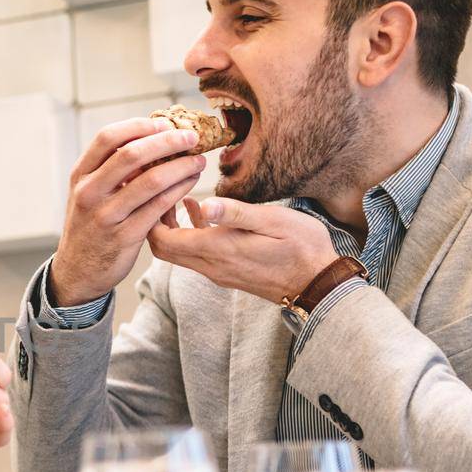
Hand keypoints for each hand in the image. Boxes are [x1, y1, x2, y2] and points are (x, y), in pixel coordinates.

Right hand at [49, 118, 208, 305]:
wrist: (78, 270)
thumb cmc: (91, 224)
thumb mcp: (89, 192)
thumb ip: (111, 168)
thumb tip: (150, 138)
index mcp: (80, 175)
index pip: (108, 137)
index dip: (138, 126)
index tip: (163, 123)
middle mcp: (89, 192)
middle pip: (131, 154)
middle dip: (167, 141)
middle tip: (191, 136)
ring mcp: (106, 215)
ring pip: (151, 181)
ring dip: (180, 166)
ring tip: (198, 160)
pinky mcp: (125, 236)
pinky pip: (159, 207)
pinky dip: (179, 190)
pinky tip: (190, 182)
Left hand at [147, 197, 339, 301]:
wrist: (320, 283)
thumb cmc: (302, 247)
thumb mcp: (272, 222)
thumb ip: (235, 213)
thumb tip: (202, 204)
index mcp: (216, 250)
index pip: (163, 240)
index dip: (151, 215)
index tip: (155, 189)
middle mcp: (211, 266)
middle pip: (163, 249)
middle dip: (154, 220)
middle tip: (159, 190)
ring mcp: (218, 272)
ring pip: (179, 252)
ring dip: (172, 226)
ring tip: (174, 193)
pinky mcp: (228, 272)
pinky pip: (197, 254)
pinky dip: (191, 232)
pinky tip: (198, 210)